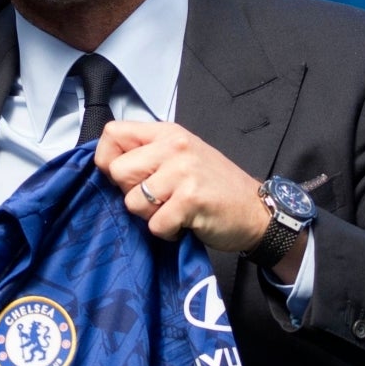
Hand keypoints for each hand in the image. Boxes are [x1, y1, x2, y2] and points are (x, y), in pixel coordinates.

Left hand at [93, 120, 268, 252]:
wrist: (256, 211)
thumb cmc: (216, 187)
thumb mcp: (182, 157)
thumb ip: (148, 155)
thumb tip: (108, 167)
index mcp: (168, 133)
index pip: (112, 134)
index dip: (108, 160)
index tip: (126, 177)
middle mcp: (174, 147)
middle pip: (117, 171)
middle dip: (131, 193)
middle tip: (158, 199)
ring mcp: (183, 172)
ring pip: (132, 201)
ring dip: (150, 216)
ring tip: (173, 211)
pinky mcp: (190, 200)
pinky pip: (155, 225)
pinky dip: (167, 232)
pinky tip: (184, 223)